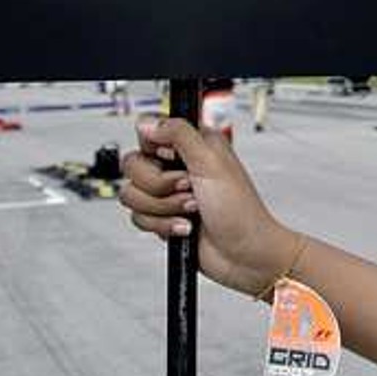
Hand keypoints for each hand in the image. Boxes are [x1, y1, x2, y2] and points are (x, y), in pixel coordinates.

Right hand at [120, 116, 290, 297]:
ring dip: (164, 207)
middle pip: (134, 166)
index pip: (149, 133)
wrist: (243, 253)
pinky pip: (138, 218)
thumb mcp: (211, 162)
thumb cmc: (240, 209)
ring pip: (133, 194)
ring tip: (191, 209)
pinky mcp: (162, 218)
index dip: (156, 150)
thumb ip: (179, 134)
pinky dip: (163, 225)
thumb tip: (149, 122)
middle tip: (188, 188)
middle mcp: (178, 166)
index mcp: (193, 144)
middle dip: (160, 184)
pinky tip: (186, 226)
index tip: (174, 161)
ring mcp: (169, 194)